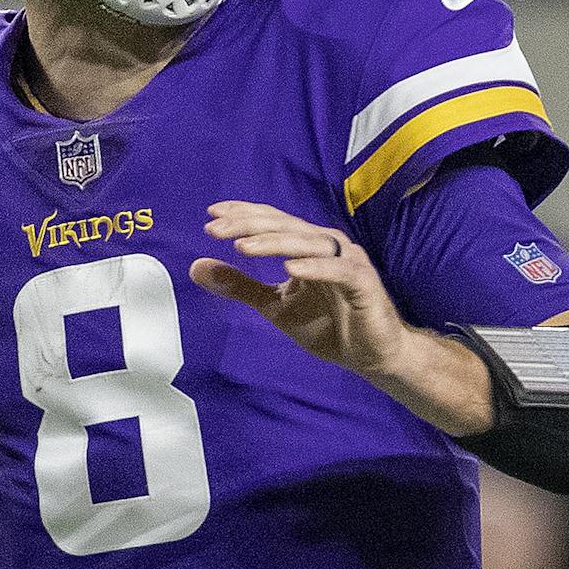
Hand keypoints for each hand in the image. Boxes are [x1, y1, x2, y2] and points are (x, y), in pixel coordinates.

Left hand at [190, 202, 413, 379]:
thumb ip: (240, 286)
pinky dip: (315, 268)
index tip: (211, 213)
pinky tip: (290, 269)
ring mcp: (347, 261)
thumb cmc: (328, 326)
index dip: (243, 214)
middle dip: (248, 225)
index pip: (272, 221)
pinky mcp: (363, 283)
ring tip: (243, 247)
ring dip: (274, 242)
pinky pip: (337, 271)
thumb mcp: (274, 306)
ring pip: (307, 242)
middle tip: (214, 229)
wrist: (373, 355)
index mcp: (306, 245)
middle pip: (284, 226)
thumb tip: (196, 267)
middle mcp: (326, 245)